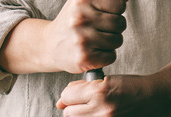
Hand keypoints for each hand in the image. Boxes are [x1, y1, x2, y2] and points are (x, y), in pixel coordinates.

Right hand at [0, 0, 126, 73]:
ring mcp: (82, 39)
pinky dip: (105, 57)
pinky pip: (111, 56)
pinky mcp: (84, 58)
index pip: (119, 4)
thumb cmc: (72, 23)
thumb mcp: (83, 2)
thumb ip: (104, 0)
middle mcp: (80, 18)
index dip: (115, 11)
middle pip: (120, 23)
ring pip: (117, 40)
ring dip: (110, 43)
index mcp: (82, 0)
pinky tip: (93, 52)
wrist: (50, 45)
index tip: (104, 14)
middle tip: (98, 30)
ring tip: (95, 41)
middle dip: (114, 28)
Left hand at [56, 59, 170, 116]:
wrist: (157, 99)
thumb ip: (81, 89)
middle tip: (84, 111)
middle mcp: (103, 110)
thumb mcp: (107, 81)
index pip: (67, 96)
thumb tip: (60, 103)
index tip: (76, 99)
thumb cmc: (132, 88)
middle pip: (69, 115)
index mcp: (100, 90)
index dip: (69, 97)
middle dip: (73, 112)